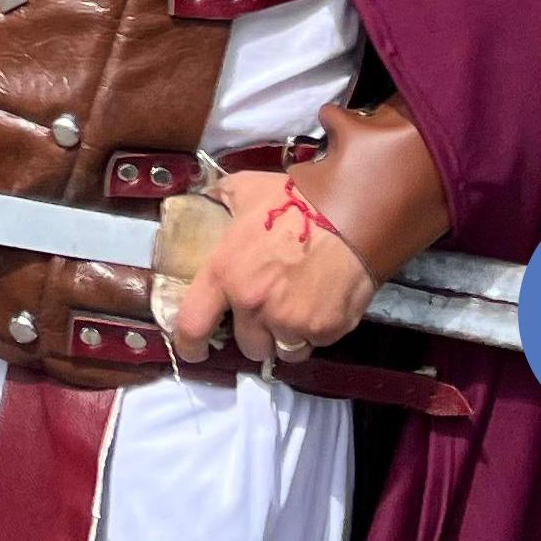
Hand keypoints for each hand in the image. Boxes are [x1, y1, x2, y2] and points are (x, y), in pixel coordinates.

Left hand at [163, 172, 375, 364]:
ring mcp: (289, 321)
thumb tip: (204, 197)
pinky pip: (316, 343)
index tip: (195, 350)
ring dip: (288, 337)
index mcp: (225, 273)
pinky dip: (318, 331)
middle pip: (248, 346)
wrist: (351, 214)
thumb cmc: (295, 202)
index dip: (189, 345)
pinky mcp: (324, 330)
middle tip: (270, 310)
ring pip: (284, 350)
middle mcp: (253, 304)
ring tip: (299, 307)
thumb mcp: (244, 190)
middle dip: (257, 334)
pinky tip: (324, 302)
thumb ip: (220, 199)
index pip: (192, 325)